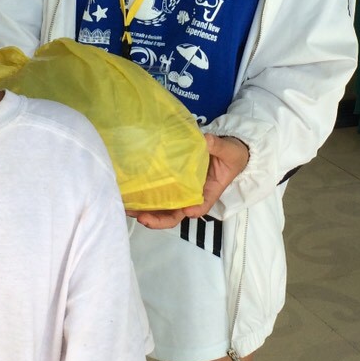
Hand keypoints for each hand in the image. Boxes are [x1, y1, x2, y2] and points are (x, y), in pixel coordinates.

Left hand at [131, 135, 249, 229]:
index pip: (198, 208)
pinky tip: (130, 195)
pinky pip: (158, 194)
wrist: (229, 150)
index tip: (183, 210)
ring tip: (128, 208)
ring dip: (146, 212)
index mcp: (208, 193)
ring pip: (163, 208)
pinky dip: (144, 197)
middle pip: (174, 215)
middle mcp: (192, 196)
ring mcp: (181, 192)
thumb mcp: (229, 151)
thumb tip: (205, 141)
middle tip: (141, 216)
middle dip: (157, 219)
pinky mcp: (173, 183)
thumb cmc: (231, 155)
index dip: (188, 212)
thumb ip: (218, 146)